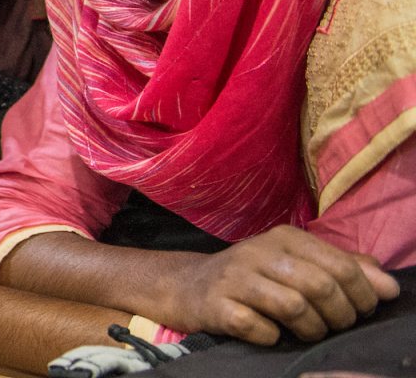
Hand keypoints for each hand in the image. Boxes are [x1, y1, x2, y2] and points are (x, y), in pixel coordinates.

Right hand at [156, 226, 399, 344]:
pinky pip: (257, 327)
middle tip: (337, 325)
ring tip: (309, 332)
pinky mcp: (215, 305)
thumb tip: (388, 286)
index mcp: (284, 238)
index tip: (363, 310)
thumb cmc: (252, 278)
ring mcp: (234, 279)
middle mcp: (258, 252)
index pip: (339, 264)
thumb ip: (343, 269)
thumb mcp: (296, 263)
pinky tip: (271, 334)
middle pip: (319, 286)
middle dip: (339, 314)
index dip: (362, 293)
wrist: (186, 287)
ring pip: (293, 307)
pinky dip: (271, 337)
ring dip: (311, 328)